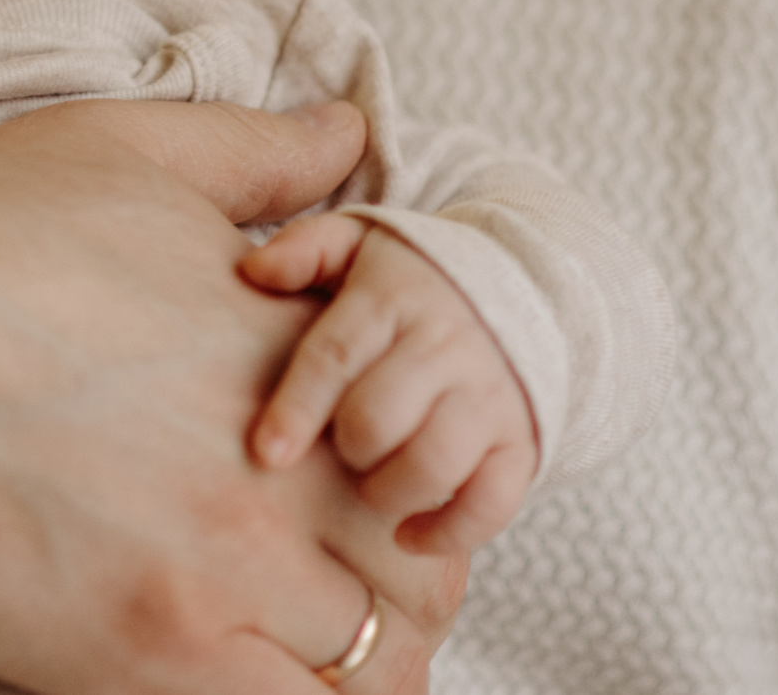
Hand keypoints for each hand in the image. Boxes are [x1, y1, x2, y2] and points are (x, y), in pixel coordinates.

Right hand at [0, 100, 462, 694]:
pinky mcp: (150, 656)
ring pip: (382, 661)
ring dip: (353, 651)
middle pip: (426, 563)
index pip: (430, 432)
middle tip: (332, 570)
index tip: (353, 473)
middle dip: (402, 570)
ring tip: (284, 634)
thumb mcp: (119, 151)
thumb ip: (255, 151)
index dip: (408, 463)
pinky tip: (229, 670)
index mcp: (286, 345)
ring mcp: (223, 568)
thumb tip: (345, 130)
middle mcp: (281, 463)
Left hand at [242, 215, 537, 554]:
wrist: (525, 288)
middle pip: (379, 418)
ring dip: (387, 491)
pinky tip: (407, 534)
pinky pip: (492, 502)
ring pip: (433, 464)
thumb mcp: (361, 242)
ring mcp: (490, 396)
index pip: (335, 357)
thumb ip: (305, 250)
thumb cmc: (413, 278)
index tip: (266, 453)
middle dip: (345, 446)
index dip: (296, 409)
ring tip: (368, 483)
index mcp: (394, 300)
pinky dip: (448, 532)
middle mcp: (446, 347)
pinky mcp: (522, 441)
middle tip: (339, 446)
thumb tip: (252, 271)